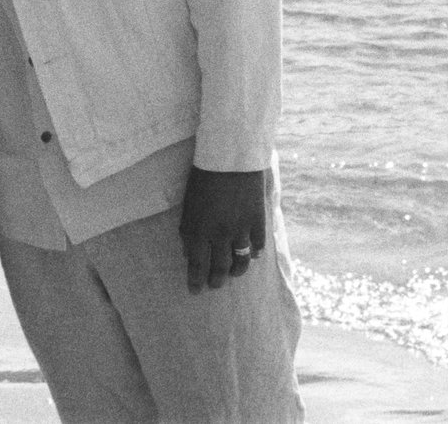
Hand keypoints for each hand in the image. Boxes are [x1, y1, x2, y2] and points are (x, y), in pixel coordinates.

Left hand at [178, 166, 267, 293]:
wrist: (230, 157)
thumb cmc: (203, 177)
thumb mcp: (189, 204)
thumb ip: (188, 230)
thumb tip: (189, 253)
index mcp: (199, 229)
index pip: (197, 264)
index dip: (195, 280)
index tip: (194, 291)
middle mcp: (220, 234)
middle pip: (219, 267)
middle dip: (216, 280)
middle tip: (214, 286)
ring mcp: (241, 229)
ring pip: (240, 262)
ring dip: (236, 271)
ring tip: (233, 274)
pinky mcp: (258, 221)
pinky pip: (258, 246)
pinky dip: (254, 253)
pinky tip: (252, 255)